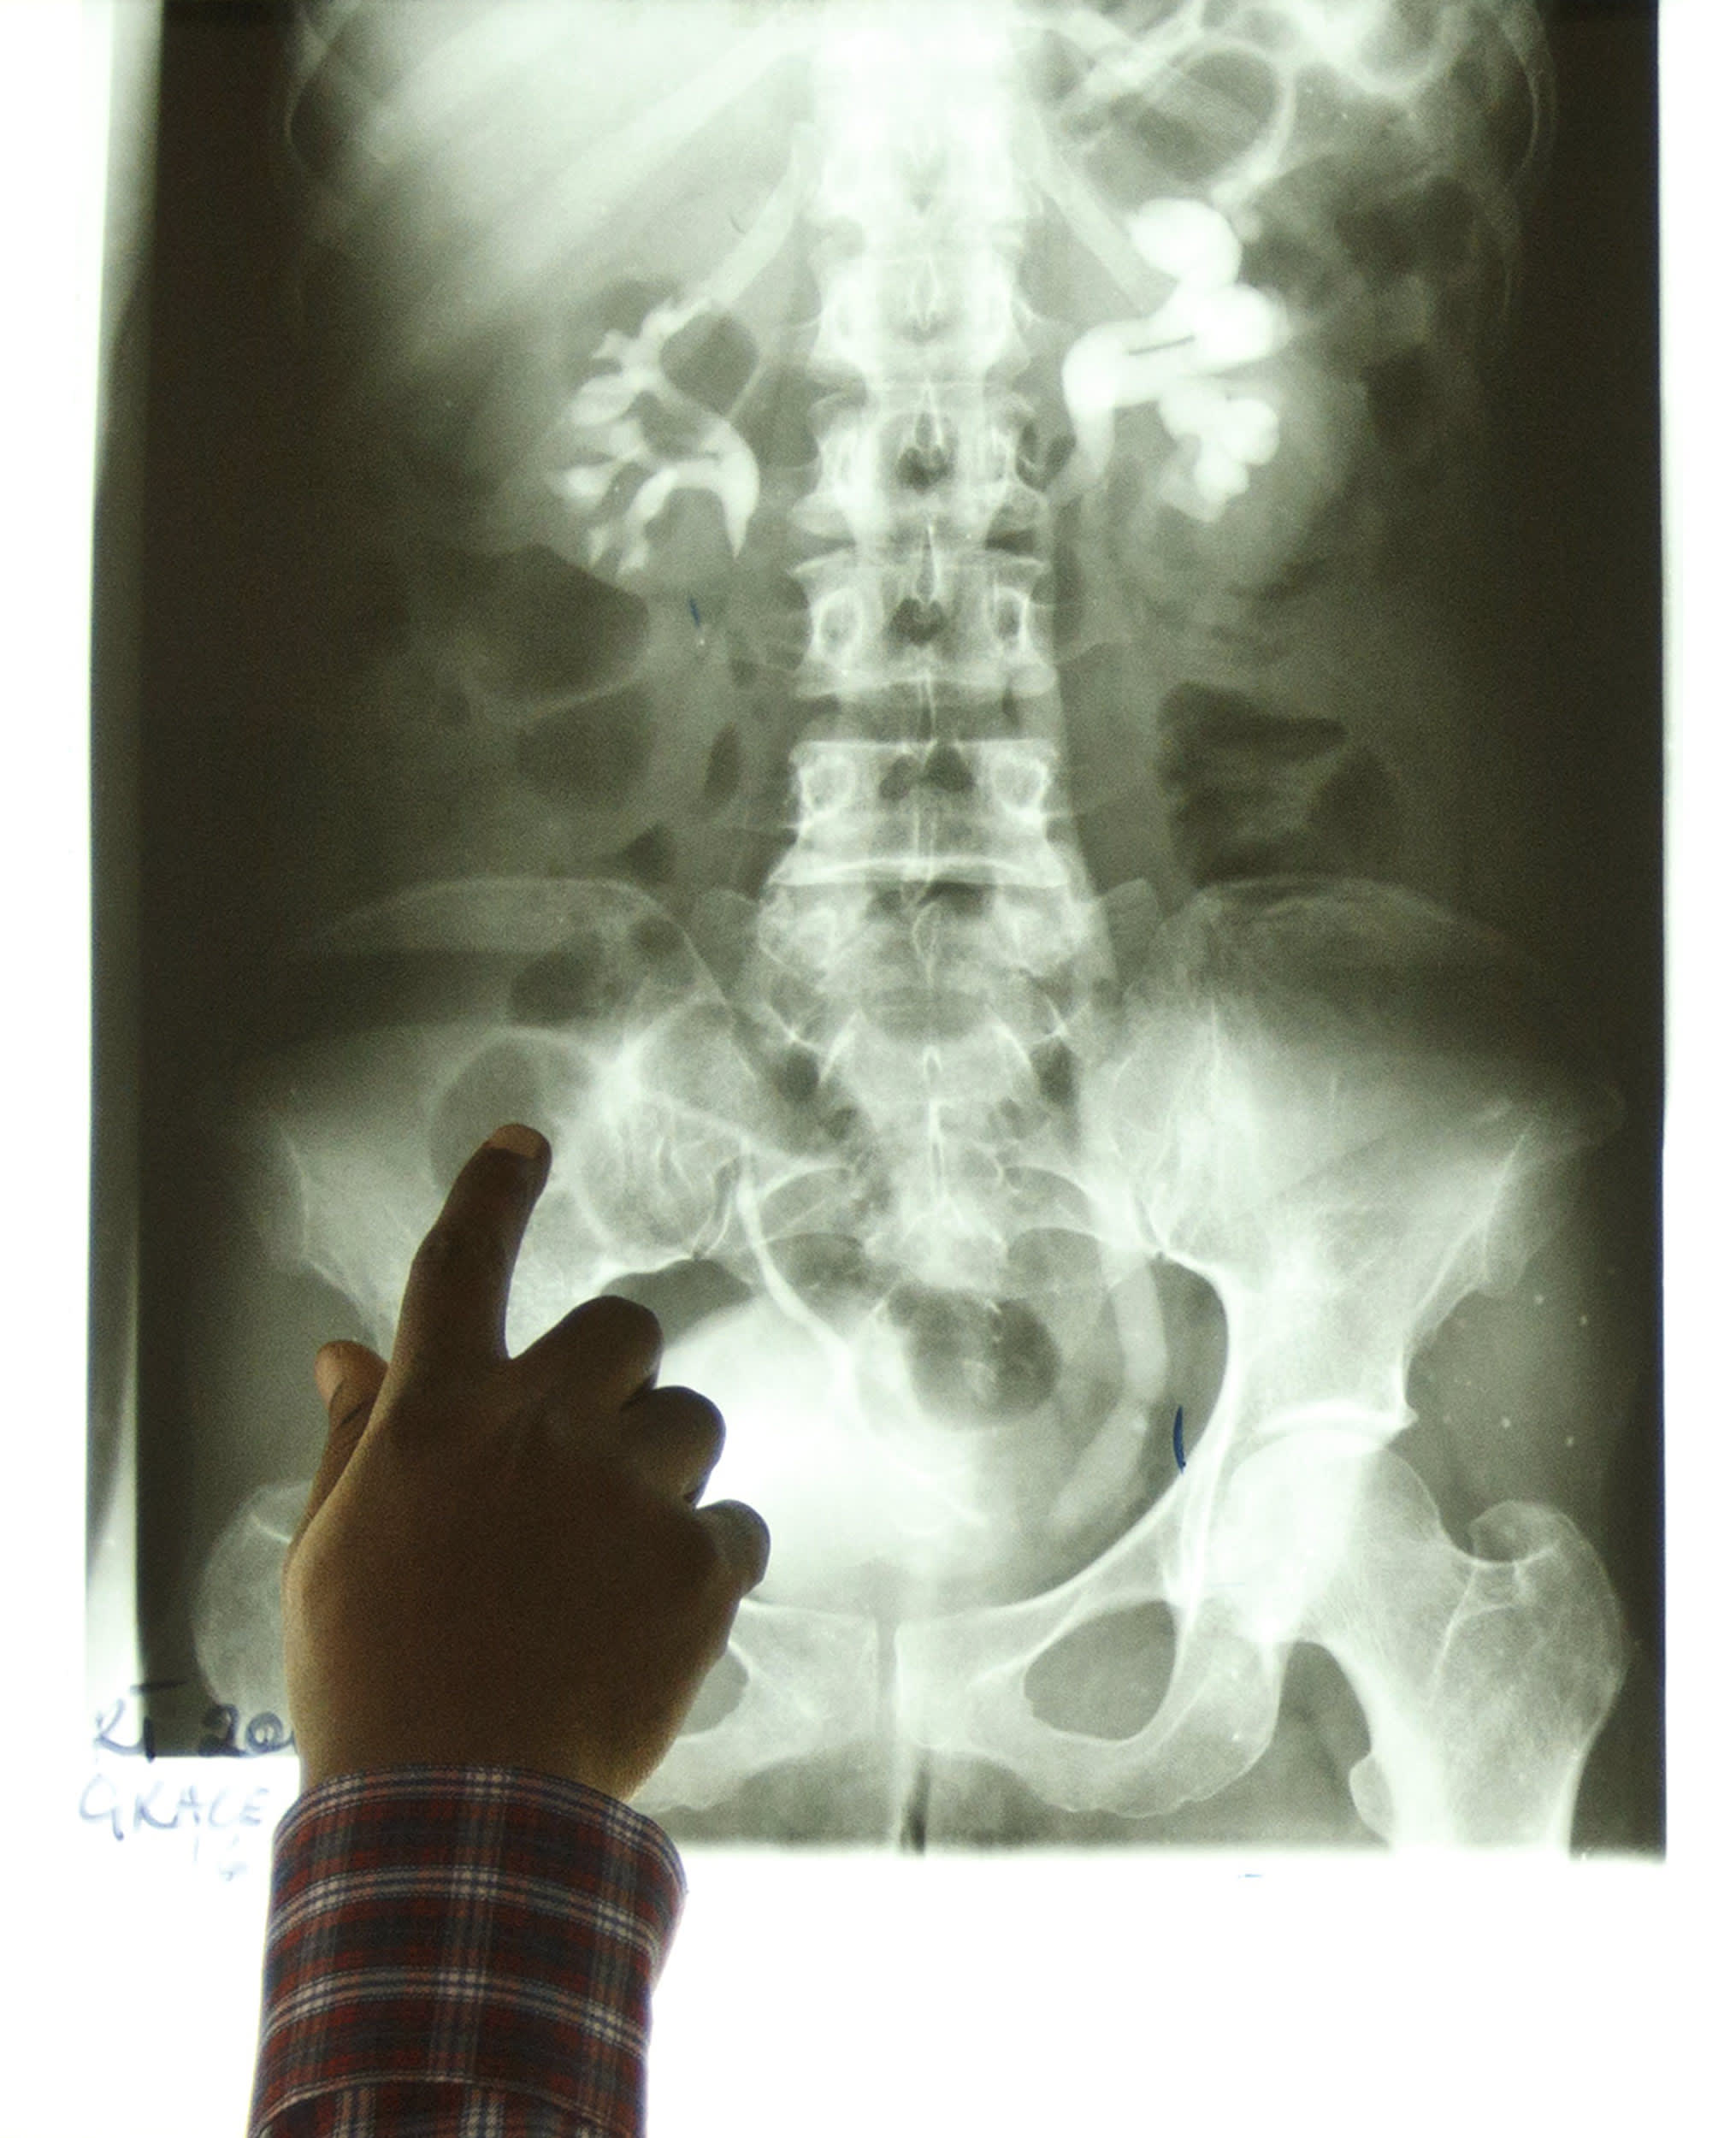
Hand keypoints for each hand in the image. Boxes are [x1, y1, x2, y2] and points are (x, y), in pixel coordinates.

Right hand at [280, 1123, 770, 1800]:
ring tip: (611, 1563)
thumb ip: (356, 1438)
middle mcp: (541, 1430)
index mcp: (439, 1418)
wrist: (457, 1819)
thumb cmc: (374, 1680)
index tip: (525, 1143)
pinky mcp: (701, 1568)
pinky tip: (654, 1622)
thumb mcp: (330, 1551)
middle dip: (616, 1374)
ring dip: (664, 1470)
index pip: (462, 1267)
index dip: (494, 1191)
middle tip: (585, 1453)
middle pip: (625, 1328)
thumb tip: (346, 1354)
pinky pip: (736, 1526)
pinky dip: (707, 1564)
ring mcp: (629, 1494)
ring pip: (691, 1422)